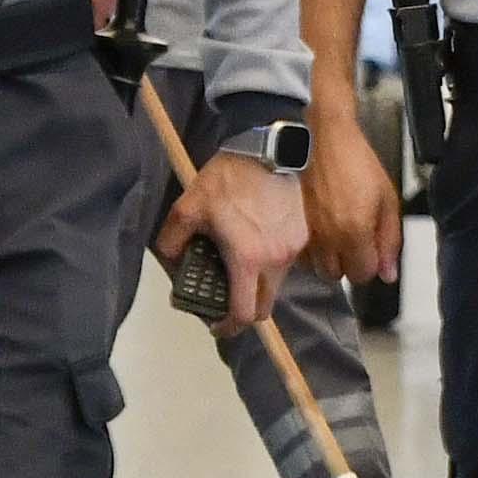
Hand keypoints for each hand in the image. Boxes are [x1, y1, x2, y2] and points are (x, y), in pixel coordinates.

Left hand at [170, 144, 307, 316]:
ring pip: (277, 285)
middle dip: (244, 311)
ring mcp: (295, 250)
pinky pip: (287, 263)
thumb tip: (172, 260)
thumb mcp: (189, 206)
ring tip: (239, 266)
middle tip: (225, 299)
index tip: (215, 324)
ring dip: (258, 287)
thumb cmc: (230, 179)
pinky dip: (270, 266)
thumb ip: (173, 240)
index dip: (227, 327)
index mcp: (248, 260)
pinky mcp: (305, 236)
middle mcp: (277, 261)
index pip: (244, 313)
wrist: (271, 150)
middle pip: (264, 307)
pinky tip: (257, 245)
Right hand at [303, 116, 402, 288]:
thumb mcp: (387, 198)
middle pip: (337, 275)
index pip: (363, 274)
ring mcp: (304, 232)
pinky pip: (300, 252)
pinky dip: (310, 249)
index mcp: (353, 232)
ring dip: (329, 258)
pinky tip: (320, 230)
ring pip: (316, 267)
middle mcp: (325, 238)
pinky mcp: (289, 224)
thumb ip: (390, 239)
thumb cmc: (355, 162)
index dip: (372, 264)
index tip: (373, 249)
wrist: (321, 139)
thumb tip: (389, 274)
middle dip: (349, 264)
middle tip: (356, 241)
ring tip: (337, 235)